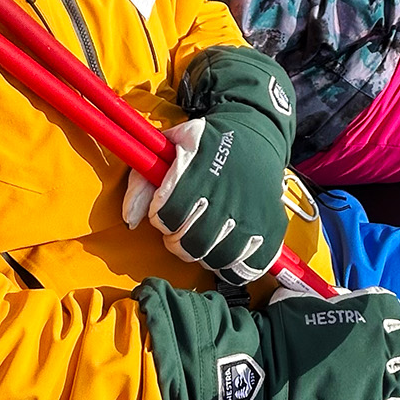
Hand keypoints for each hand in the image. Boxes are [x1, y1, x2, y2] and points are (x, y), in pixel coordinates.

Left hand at [123, 45, 295, 285]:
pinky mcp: (270, 226)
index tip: (164, 210)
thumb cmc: (209, 143)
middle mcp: (227, 194)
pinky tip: (226, 250)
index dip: (160, 217)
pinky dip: (233, 265)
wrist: (258, 134)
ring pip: (216, 257)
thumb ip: (142, 179)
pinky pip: (247, 264)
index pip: (168, 214)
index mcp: (199, 170)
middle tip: (181, 229)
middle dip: (177, 240)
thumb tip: (130, 218)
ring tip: (203, 238)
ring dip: (203, 253)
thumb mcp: (171, 145)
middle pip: (190, 243)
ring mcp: (251, 212)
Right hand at [136, 275, 399, 399]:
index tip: (392, 322)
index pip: (394, 310)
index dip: (391, 316)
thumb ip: (335, 304)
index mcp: (369, 314)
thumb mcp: (308, 301)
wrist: (263, 376)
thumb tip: (343, 302)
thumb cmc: (281, 333)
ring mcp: (379, 383)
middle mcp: (382, 347)